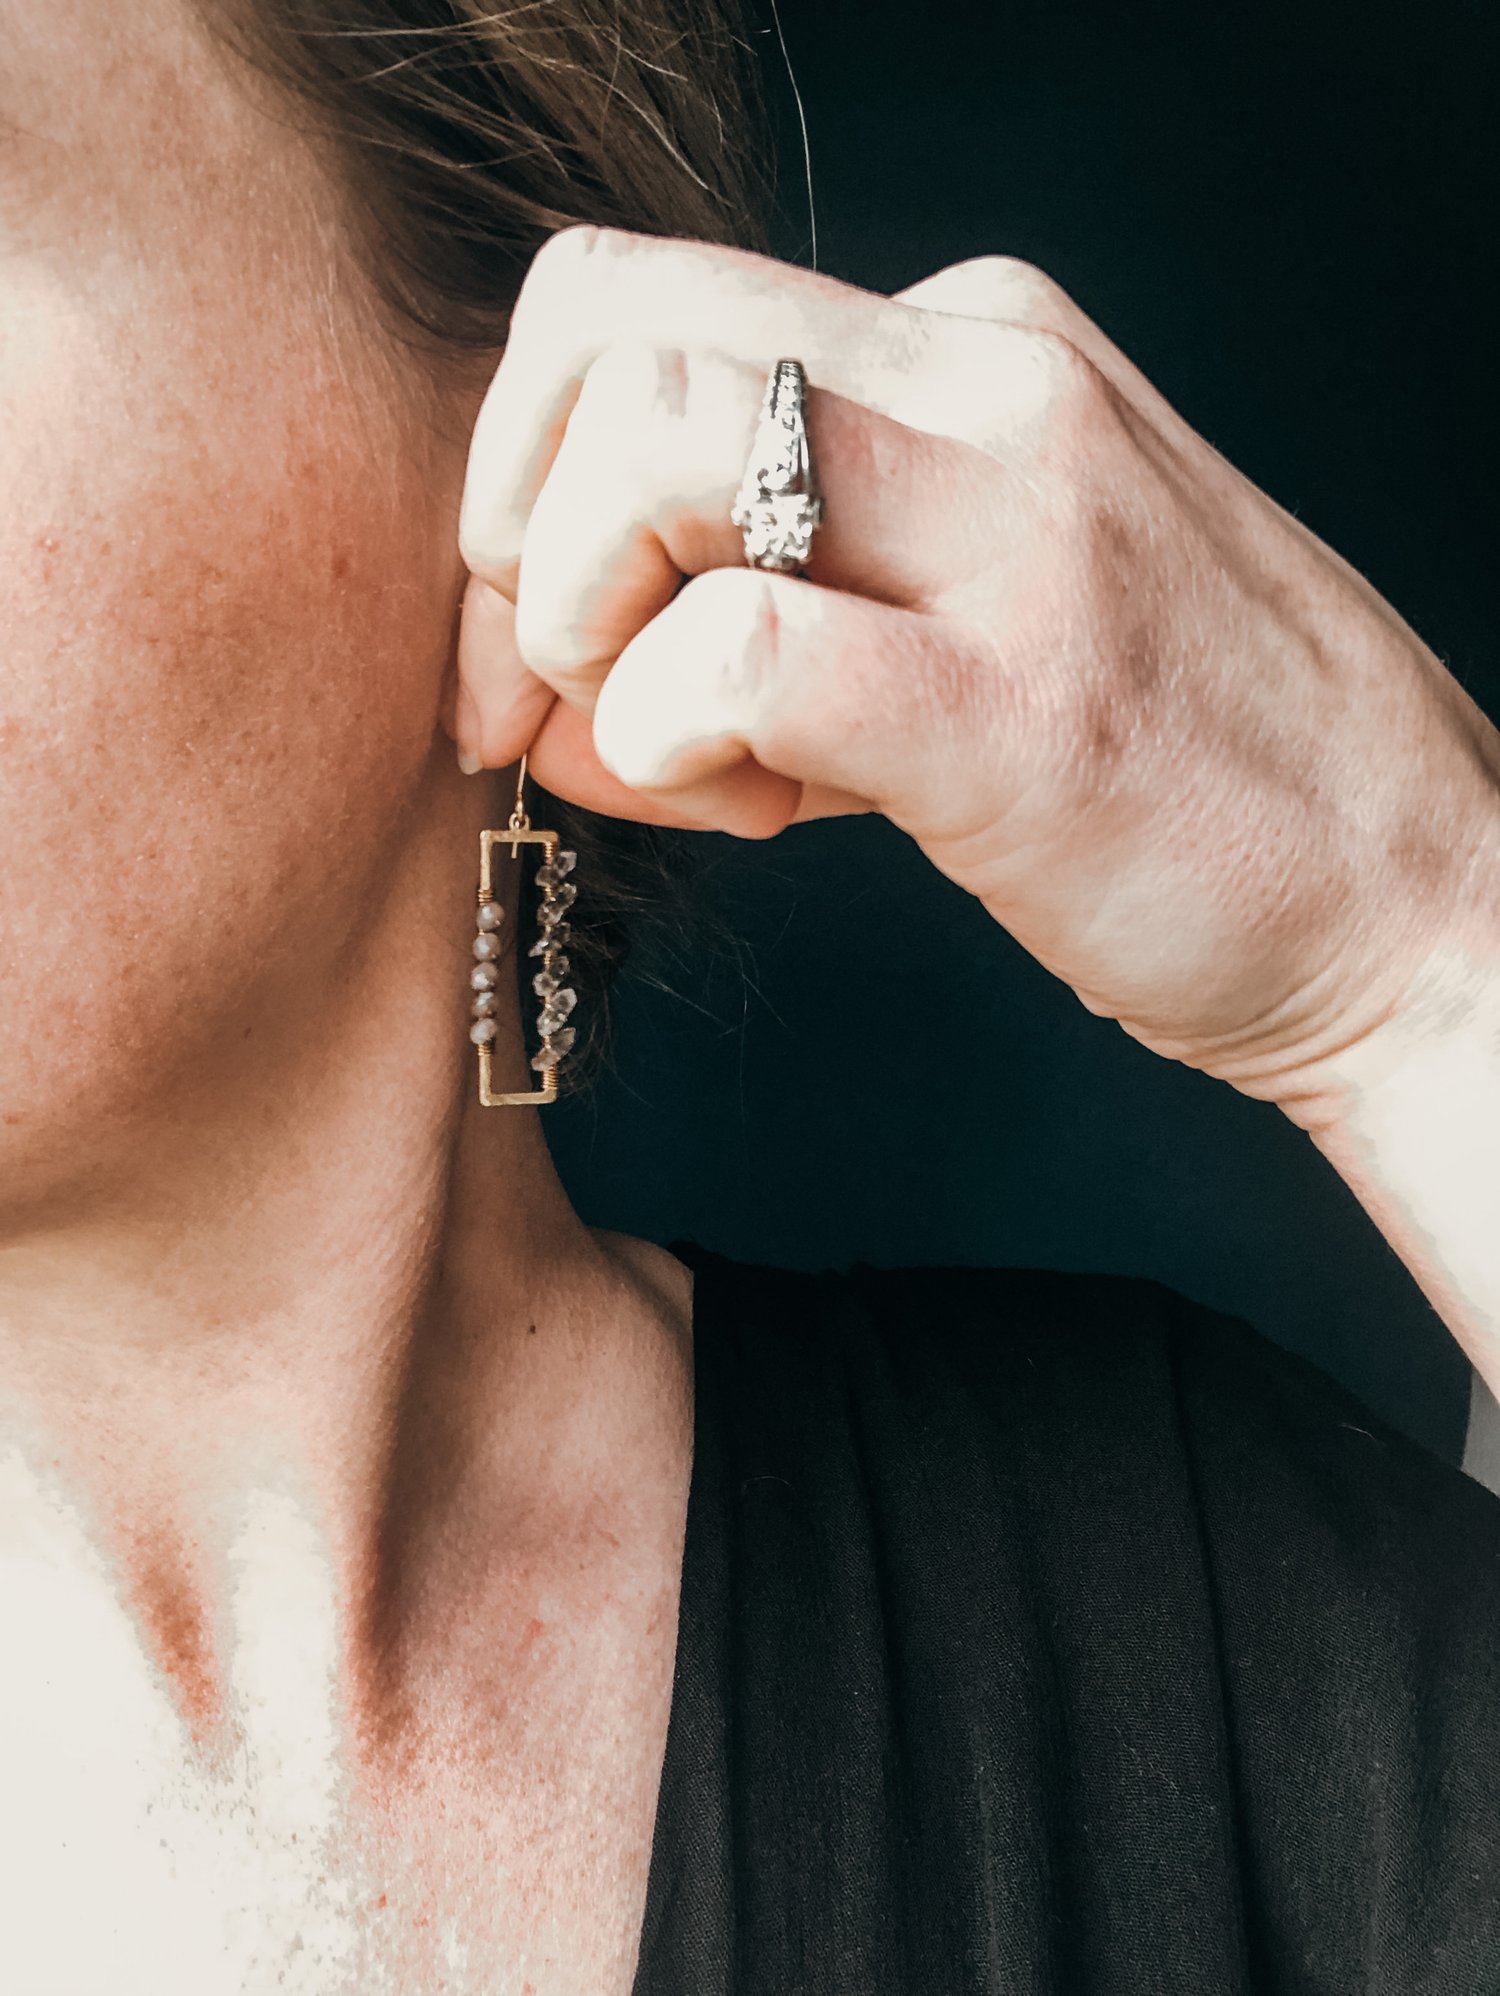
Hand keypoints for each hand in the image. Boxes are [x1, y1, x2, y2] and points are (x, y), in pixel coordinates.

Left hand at [454, 227, 1499, 1122]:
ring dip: (581, 621)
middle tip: (555, 694)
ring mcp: (1020, 530)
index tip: (550, 645)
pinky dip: (663, 740)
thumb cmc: (1173, 772)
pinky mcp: (1023, 704)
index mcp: (972, 351)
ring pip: (649, 442)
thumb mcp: (967, 619)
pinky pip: (736, 649)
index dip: (525, 474)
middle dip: (512, 532)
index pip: (638, 310)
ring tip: (680, 759)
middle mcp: (992, 386)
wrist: (1407, 901)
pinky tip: (748, 812)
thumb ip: (770, 606)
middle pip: (605, 329)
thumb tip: (549, 680)